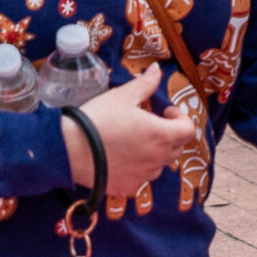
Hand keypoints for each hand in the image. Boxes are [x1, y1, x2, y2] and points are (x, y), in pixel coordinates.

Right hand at [63, 65, 198, 197]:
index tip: (165, 111)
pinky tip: (120, 158)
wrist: (68, 149)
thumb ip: (145, 84)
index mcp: (162, 135)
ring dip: (154, 152)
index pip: (188, 129)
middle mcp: (158, 158)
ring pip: (160, 164)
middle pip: (176, 147)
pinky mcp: (127, 187)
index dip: (180, 118)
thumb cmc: (97, 119)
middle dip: (168, 134)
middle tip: (149, 123)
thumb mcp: (122, 96)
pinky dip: (137, 168)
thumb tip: (156, 69)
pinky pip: (141, 177)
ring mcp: (143, 175)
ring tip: (134, 141)